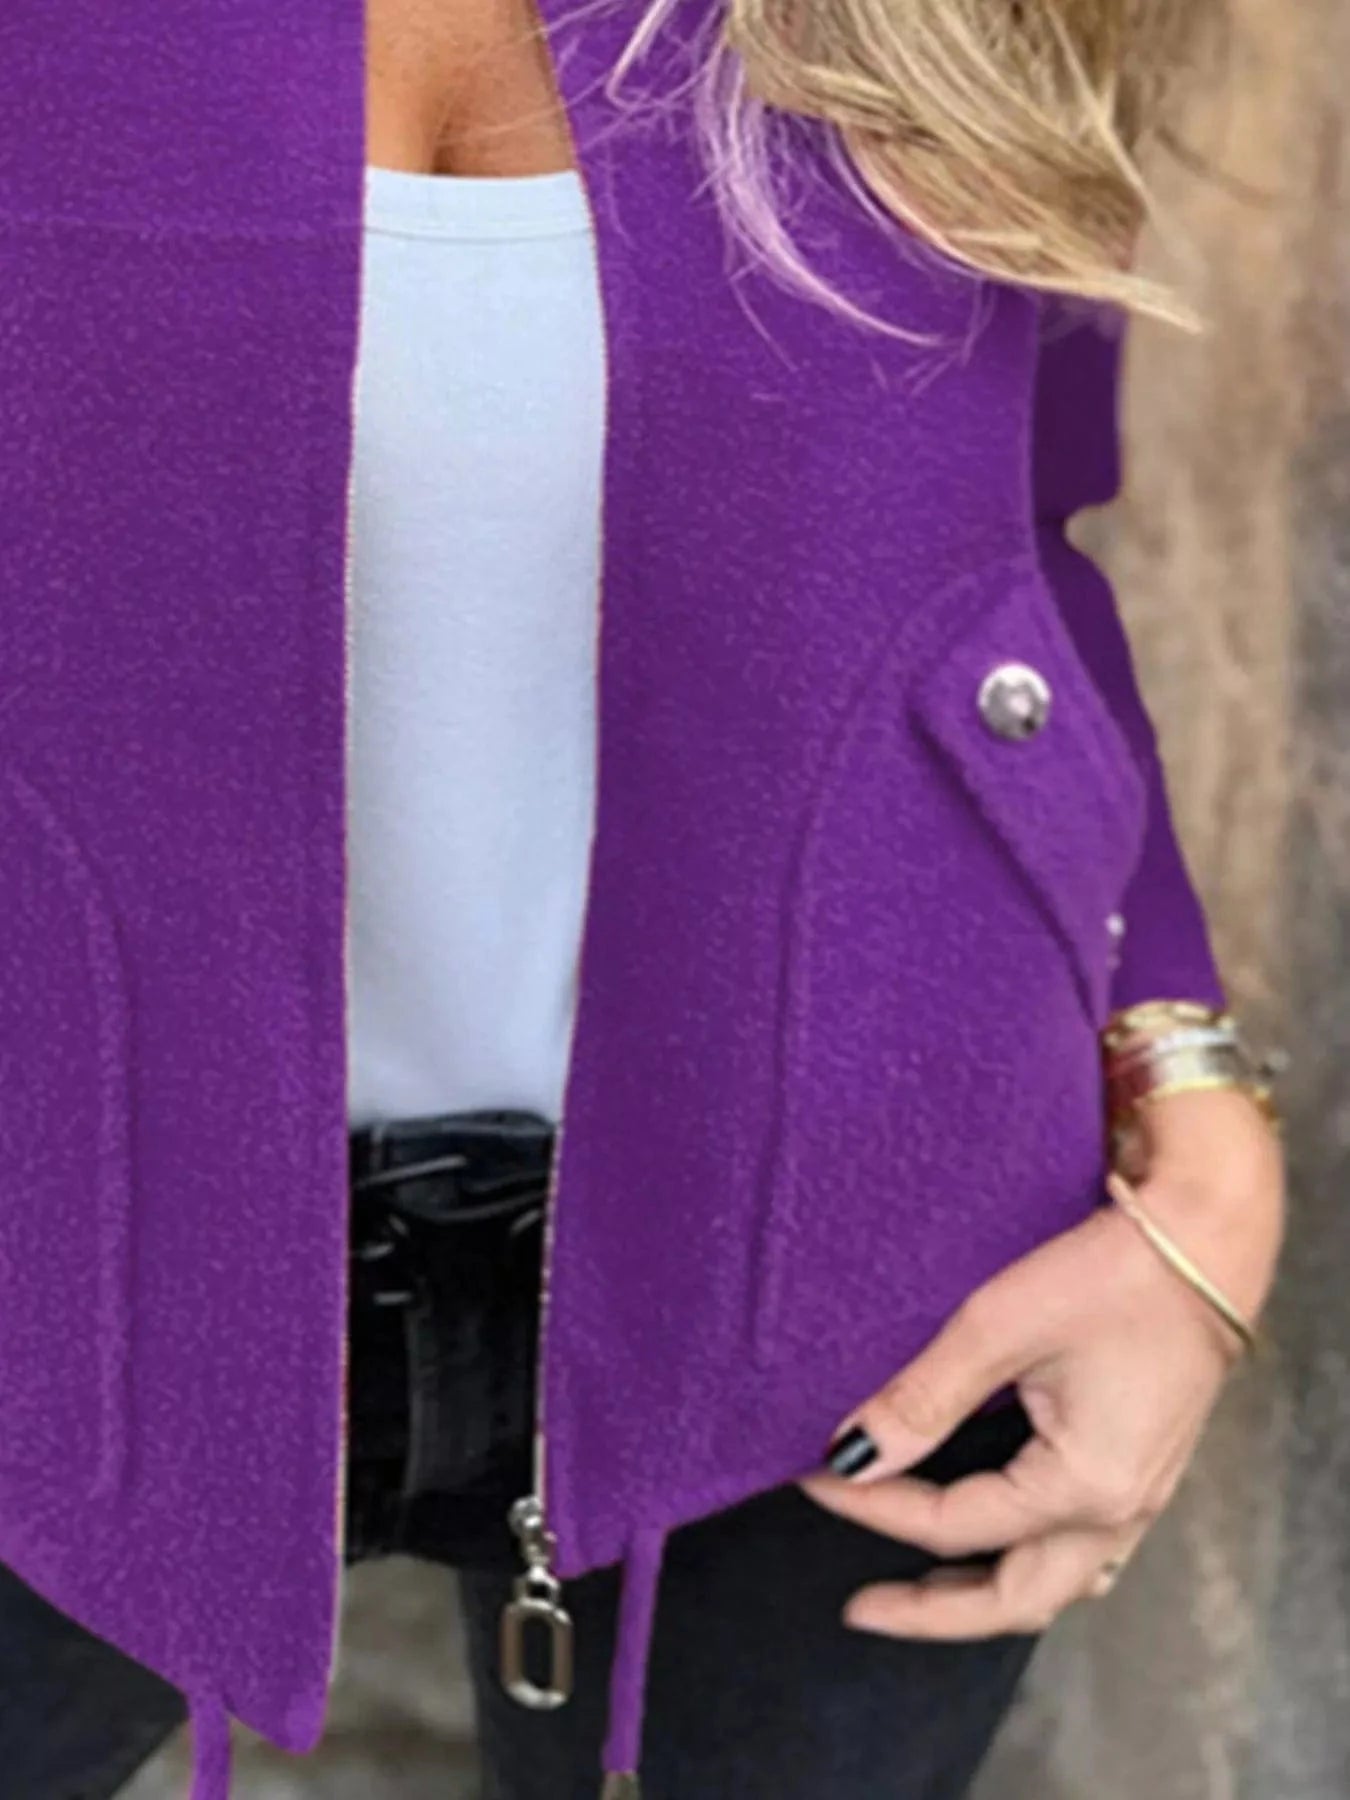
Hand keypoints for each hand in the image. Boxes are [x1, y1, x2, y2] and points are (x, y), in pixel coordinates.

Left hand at [799, 1087, 1284, 1639]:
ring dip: (984, 1598)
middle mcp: (1119, 1512)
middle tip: (861, 1608)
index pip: (953, 1524)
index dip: (874, 1506)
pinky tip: (996, 1543)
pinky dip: (1028, 1563)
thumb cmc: (1109, 1275)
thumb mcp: (999, 1327)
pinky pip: (1082, 1553)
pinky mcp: (1143, 1471)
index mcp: (1083, 1486)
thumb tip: (852, 1454)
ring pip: (1054, 1586)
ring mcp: (1141, 1498)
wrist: (1204, 1239)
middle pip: (1015, 1600)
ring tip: (921, 1590)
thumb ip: (923, 1400)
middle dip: (934, 1612)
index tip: (814, 1477)